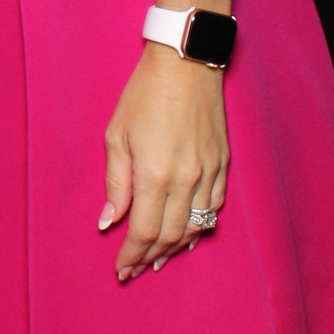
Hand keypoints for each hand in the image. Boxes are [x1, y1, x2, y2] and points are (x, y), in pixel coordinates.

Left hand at [100, 45, 229, 280]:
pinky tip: (189, 236)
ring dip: (176, 248)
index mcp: (154, 173)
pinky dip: (201, 228)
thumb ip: (116, 183)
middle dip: (151, 257)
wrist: (186, 63)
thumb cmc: (144, 95)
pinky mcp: (223, 165)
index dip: (131, 255)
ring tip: (158, 259)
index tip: (121, 269)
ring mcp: (209, 173)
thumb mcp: (117, 135)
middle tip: (135, 269)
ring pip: (196, 227)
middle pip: (171, 235)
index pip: (144, 231)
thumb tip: (110, 222)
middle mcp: (186, 179)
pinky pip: (214, 208)